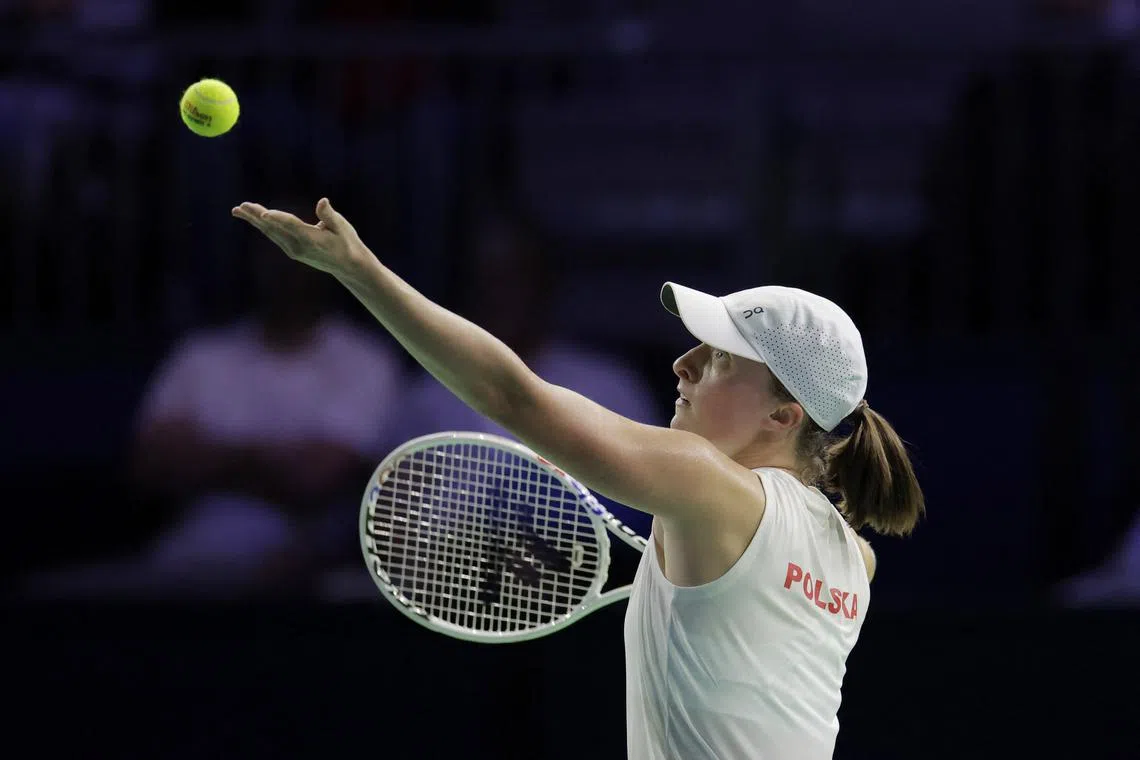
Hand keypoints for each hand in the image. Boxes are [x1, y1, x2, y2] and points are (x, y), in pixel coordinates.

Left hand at [232, 198, 370, 279]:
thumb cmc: (347, 242)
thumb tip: (323, 201)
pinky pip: (274, 236)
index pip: (291, 226)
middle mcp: (299, 246)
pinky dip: (262, 226)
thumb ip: (329, 215)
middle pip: (274, 229)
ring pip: (270, 233)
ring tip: (238, 210)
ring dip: (254, 220)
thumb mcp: (343, 227)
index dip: (277, 219)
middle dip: (256, 216)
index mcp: (312, 239)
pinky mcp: (292, 251)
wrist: (348, 266)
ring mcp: (293, 250)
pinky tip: (254, 219)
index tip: (263, 213)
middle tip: (241, 206)